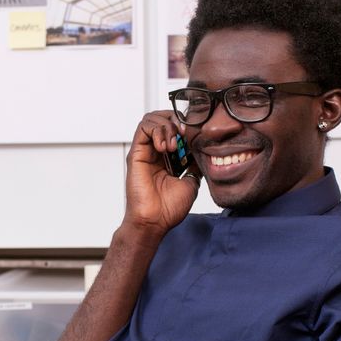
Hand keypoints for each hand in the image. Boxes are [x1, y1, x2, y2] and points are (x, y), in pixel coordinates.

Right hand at [123, 110, 200, 236]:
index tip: (196, 134)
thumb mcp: (192, 183)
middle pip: (162, 118)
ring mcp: (144, 151)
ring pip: (152, 119)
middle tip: (185, 133)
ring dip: (167, 125)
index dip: (184, 125)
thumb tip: (204, 154)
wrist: (155, 221)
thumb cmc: (169, 208)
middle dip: (176, 120)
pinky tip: (166, 146)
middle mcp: (154, 152)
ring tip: (174, 144)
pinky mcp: (136, 153)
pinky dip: (156, 130)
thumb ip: (195, 167)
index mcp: (166, 158)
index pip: (173, 128)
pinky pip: (143, 128)